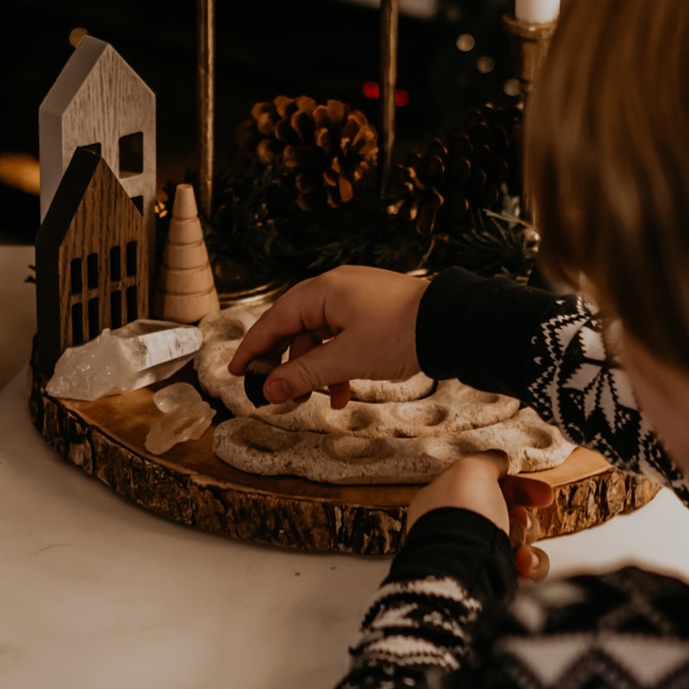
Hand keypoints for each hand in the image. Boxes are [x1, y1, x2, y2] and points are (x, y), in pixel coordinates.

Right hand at [227, 265, 426, 408]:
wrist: (452, 325)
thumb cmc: (401, 333)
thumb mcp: (347, 359)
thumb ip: (304, 374)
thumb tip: (269, 389)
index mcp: (323, 292)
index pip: (274, 320)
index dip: (253, 348)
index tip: (236, 371)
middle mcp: (335, 289)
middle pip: (295, 328)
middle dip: (286, 364)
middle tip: (276, 392)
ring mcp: (355, 299)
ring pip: (320, 336)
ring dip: (315, 369)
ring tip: (318, 399)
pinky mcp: (372, 311)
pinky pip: (341, 337)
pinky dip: (337, 363)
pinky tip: (342, 391)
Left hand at [406, 451, 552, 579]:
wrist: (463, 566)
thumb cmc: (463, 514)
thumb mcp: (472, 470)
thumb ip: (488, 461)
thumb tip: (500, 459)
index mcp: (447, 501)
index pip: (486, 489)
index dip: (516, 486)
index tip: (540, 492)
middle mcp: (460, 529)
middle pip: (507, 514)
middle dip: (526, 512)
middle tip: (534, 512)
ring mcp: (476, 556)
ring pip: (519, 541)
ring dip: (528, 535)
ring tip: (521, 538)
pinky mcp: (494, 581)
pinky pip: (525, 570)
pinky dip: (531, 564)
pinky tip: (523, 561)